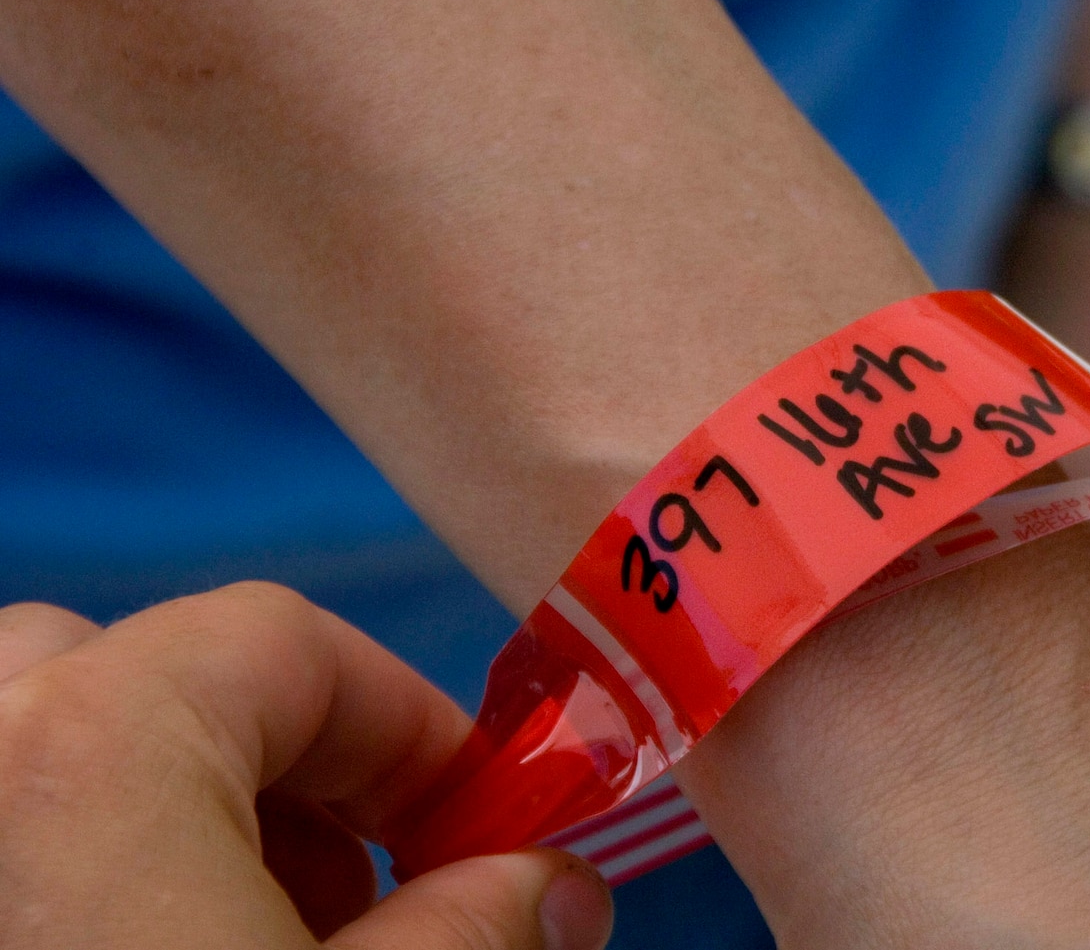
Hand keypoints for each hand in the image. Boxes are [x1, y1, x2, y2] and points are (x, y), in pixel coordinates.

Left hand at [0, 583, 612, 949]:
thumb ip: (480, 925)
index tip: (475, 821)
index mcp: (88, 749)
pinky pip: (6, 833)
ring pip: (45, 748)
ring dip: (181, 814)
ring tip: (265, 931)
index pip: (285, 642)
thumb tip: (561, 890)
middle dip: (279, 769)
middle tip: (368, 882)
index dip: (409, 728)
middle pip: (140, 677)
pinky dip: (85, 870)